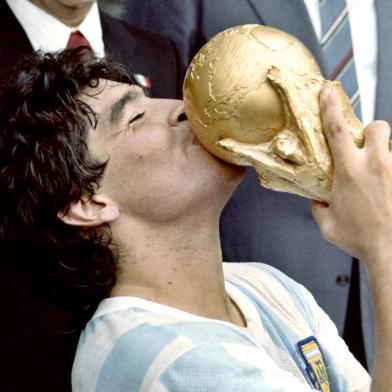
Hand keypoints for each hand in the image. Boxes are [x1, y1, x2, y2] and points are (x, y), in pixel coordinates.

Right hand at [312, 87, 391, 264]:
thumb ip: (319, 208)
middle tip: (364, 146)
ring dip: (383, 152)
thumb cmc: (360, 239)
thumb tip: (318, 201)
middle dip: (369, 130)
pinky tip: (387, 189)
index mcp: (349, 172)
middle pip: (376, 126)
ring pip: (391, 144)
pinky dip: (391, 173)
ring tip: (380, 175)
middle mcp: (375, 165)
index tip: (326, 92)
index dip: (329, 107)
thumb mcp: (328, 225)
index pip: (335, 130)